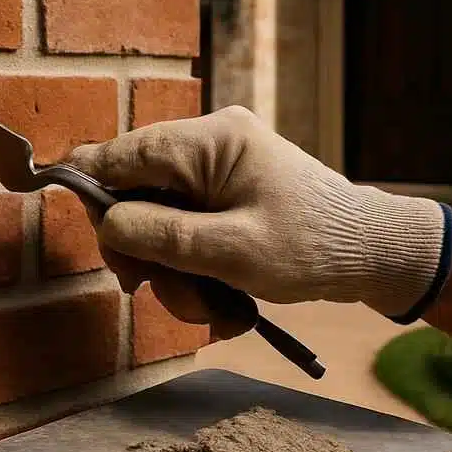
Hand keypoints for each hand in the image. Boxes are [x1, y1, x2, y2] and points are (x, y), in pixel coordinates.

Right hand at [66, 106, 446, 326]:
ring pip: (162, 221)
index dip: (91, 188)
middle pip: (138, 193)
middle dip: (145, 252)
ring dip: (175, 273)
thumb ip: (162, 236)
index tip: (77, 226)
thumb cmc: (312, 248)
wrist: (374, 255)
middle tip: (154, 292)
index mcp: (212, 140)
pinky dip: (197, 269)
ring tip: (210, 310)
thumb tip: (105, 223)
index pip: (125, 153)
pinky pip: (190, 230)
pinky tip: (223, 305)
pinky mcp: (230, 197)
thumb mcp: (231, 251)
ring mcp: (222, 171)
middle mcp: (212, 145)